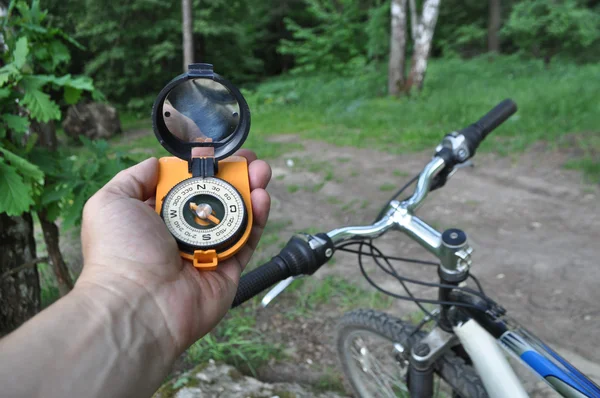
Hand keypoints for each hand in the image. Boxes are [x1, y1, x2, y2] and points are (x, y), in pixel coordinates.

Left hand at [77, 150, 270, 357]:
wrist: (139, 304)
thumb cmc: (121, 252)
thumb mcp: (111, 201)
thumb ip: (135, 177)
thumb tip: (157, 161)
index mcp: (156, 215)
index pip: (185, 183)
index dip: (201, 165)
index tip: (213, 150)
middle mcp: (183, 232)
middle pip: (216, 196)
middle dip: (234, 174)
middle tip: (250, 158)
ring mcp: (207, 251)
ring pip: (236, 216)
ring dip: (251, 190)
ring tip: (262, 171)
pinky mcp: (228, 270)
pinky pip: (248, 241)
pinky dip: (258, 218)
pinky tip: (262, 197)